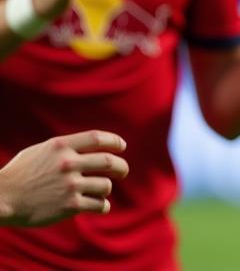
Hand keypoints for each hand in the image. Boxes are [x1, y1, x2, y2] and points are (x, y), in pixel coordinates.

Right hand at [0, 131, 127, 226]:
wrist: (1, 198)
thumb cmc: (19, 174)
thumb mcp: (42, 150)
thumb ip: (65, 147)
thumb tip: (88, 147)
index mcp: (62, 146)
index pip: (98, 138)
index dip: (115, 141)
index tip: (122, 146)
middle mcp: (69, 163)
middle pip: (108, 161)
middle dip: (121, 166)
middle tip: (124, 171)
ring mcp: (70, 185)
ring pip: (105, 185)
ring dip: (108, 188)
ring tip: (104, 191)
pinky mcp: (69, 206)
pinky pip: (97, 204)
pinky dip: (103, 206)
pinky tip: (101, 206)